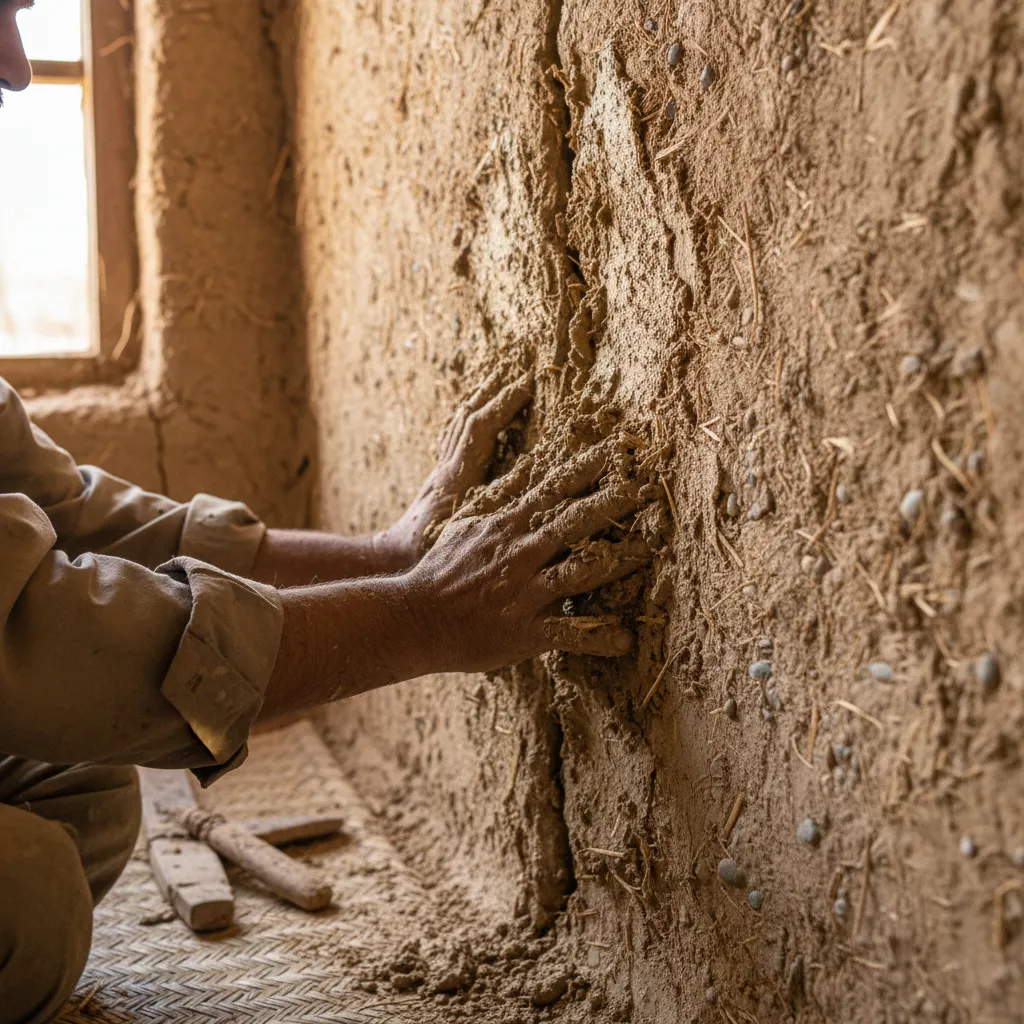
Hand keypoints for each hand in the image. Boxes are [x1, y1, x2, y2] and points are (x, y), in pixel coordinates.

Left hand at [375, 371, 532, 570]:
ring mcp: (439, 472)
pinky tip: (472, 421)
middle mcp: (446, 468)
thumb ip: (495, 508)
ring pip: (457, 426)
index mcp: (457, 477)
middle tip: (512, 369)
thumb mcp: (466, 531)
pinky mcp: (437, 481)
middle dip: (491, 392)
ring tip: (493, 384)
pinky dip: (466, 422)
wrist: (391, 558)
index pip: (481, 428)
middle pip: (467, 418)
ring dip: (478, 402)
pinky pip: (452, 440)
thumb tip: (526, 482)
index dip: (504, 404)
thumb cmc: (427, 552)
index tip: (526, 384)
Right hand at [401, 438, 651, 673]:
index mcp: (507, 527)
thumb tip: (525, 467)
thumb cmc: (441, 571)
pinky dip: (599, 637)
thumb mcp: (467, 525)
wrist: (416, 617)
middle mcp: (521, 554)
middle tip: (647, 487)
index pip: (553, 489)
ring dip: (619, 562)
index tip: (617, 450)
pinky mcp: (527, 630)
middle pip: (574, 521)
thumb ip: (500, 499)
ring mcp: (526, 592)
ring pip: (581, 572)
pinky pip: (570, 633)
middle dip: (613, 503)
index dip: (587, 468)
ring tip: (650, 552)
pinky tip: (626, 639)